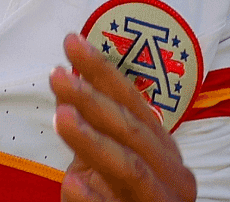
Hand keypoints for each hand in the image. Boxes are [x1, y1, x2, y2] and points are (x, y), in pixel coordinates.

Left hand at [49, 33, 196, 201]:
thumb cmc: (123, 197)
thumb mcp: (109, 158)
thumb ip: (95, 124)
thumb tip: (68, 74)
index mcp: (163, 149)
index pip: (133, 102)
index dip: (103, 71)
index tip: (72, 43)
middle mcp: (171, 174)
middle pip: (133, 131)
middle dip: (94, 100)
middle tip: (57, 76)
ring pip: (131, 168)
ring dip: (94, 141)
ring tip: (61, 118)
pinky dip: (95, 198)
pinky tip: (71, 184)